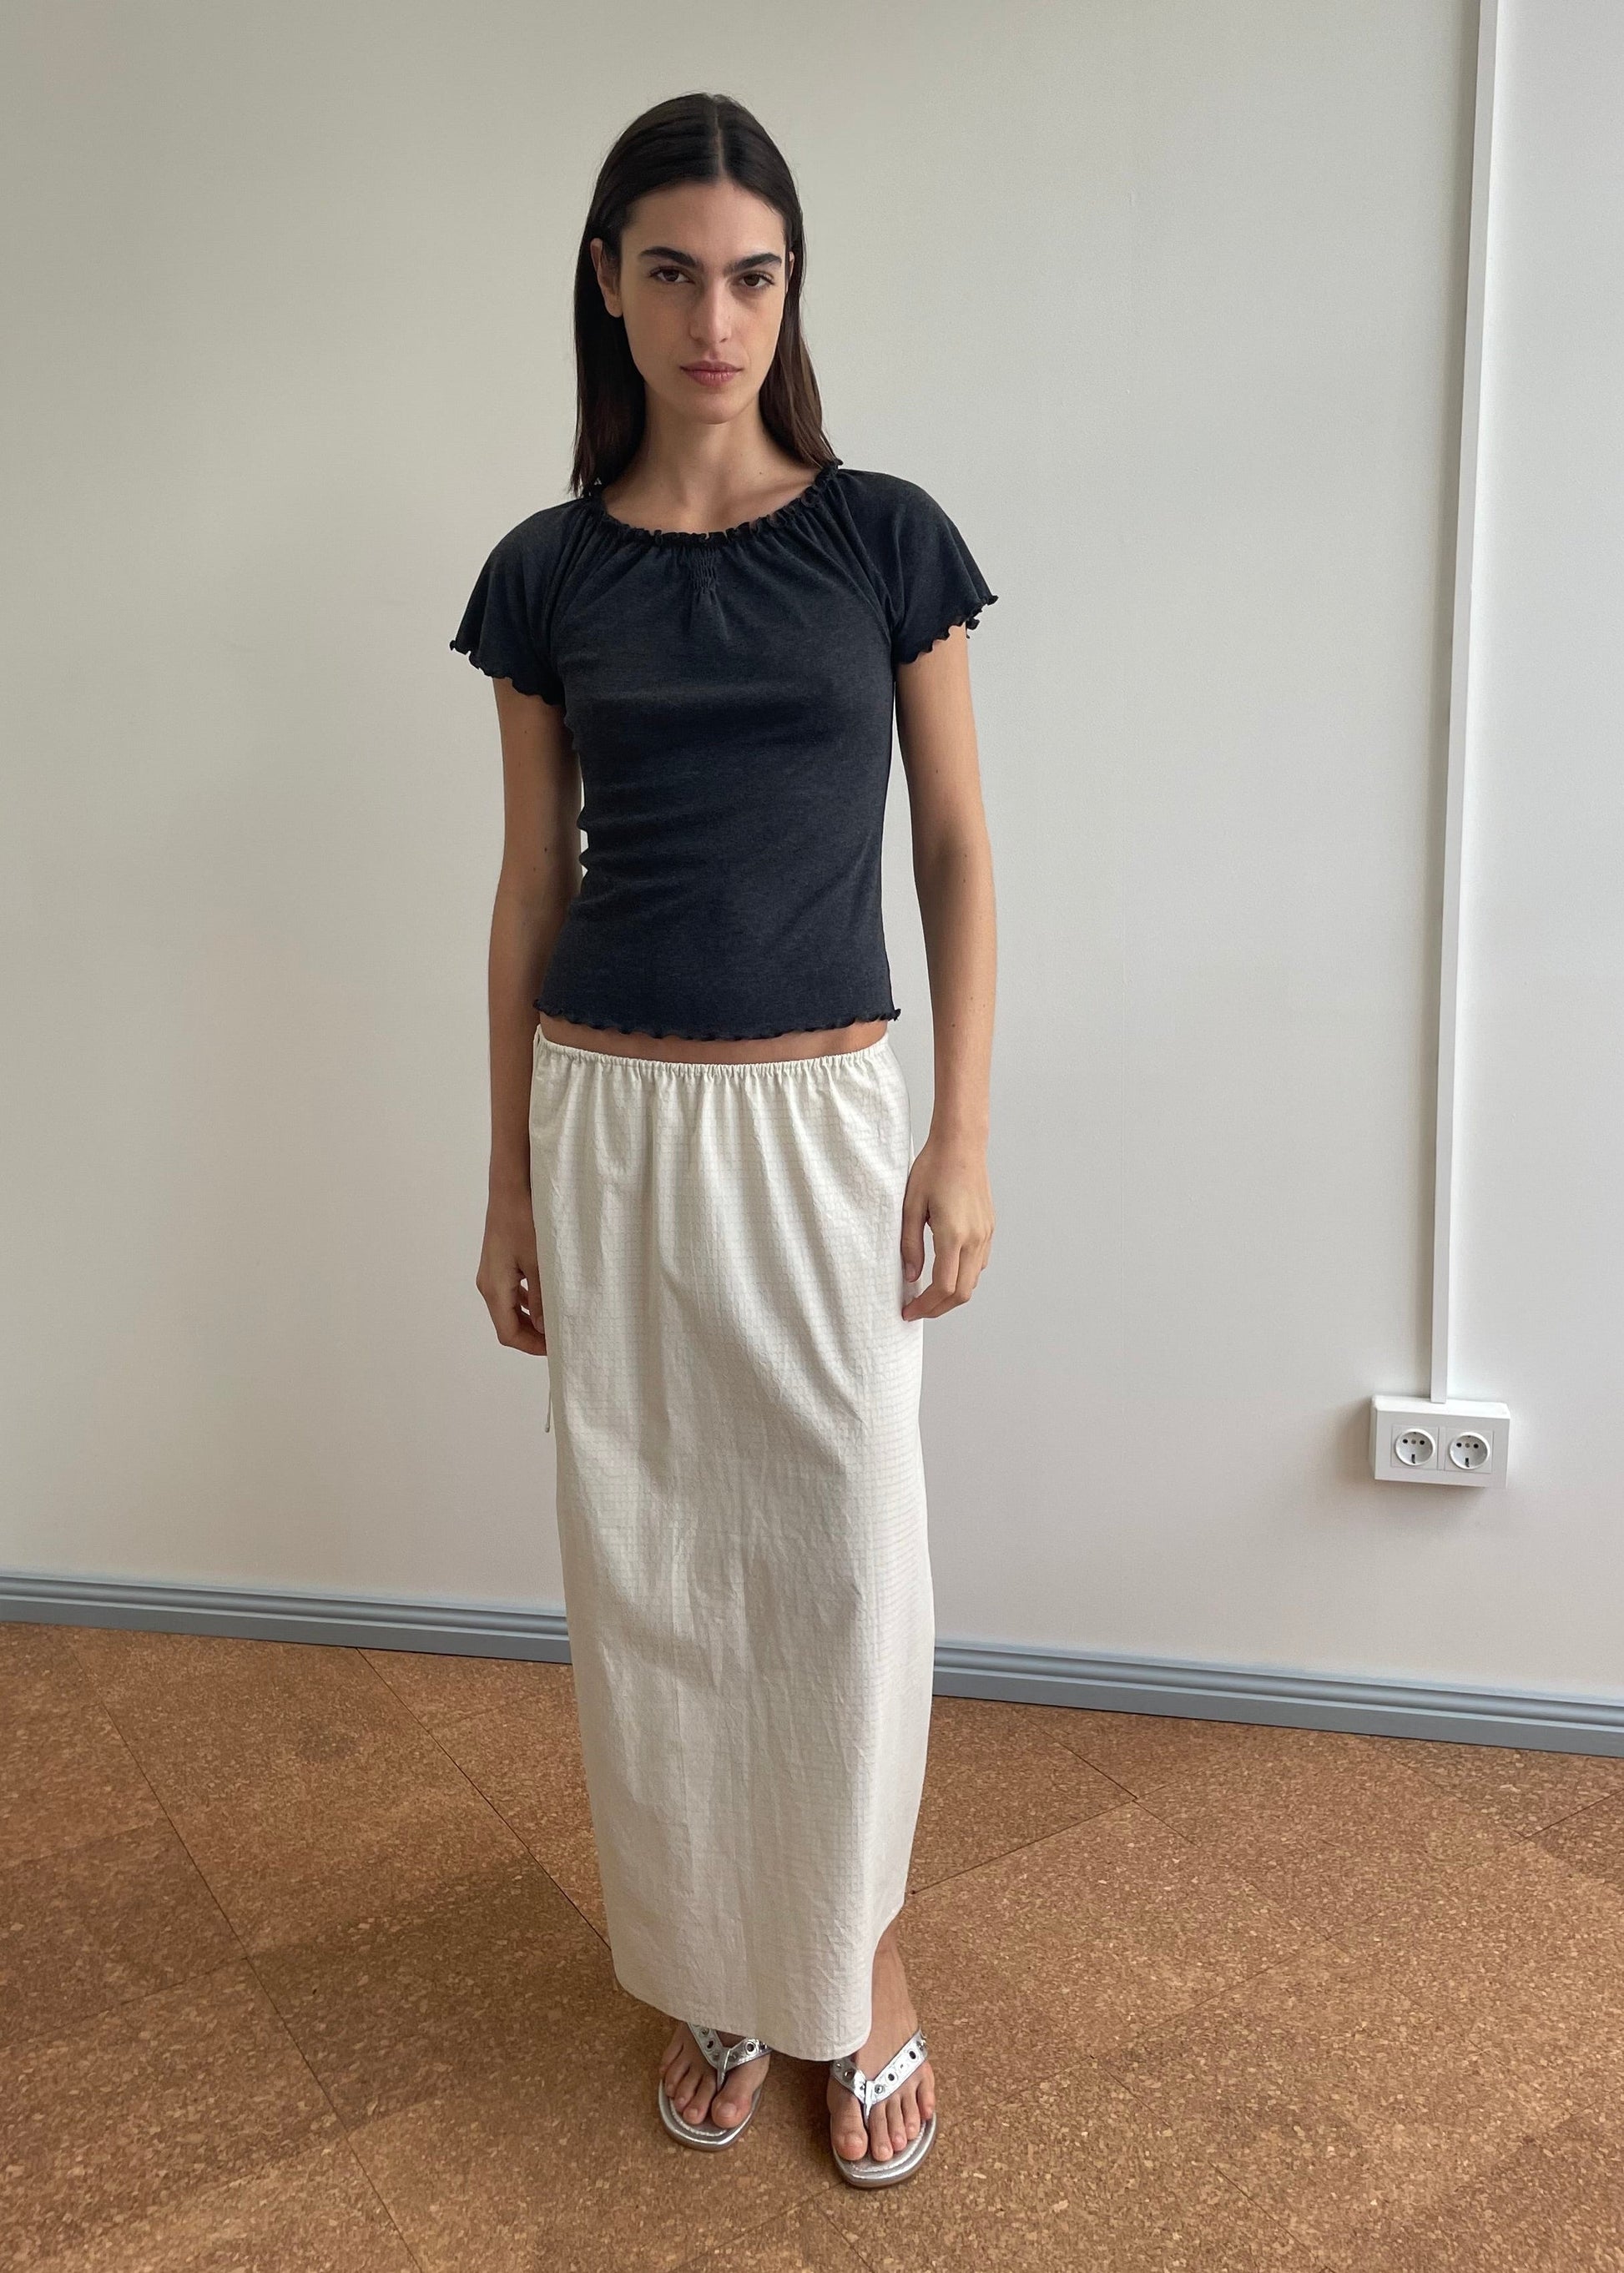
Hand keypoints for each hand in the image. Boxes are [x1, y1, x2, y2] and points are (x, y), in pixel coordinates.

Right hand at [477, 1187, 547, 1354]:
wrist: (510, 1188)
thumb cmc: (524, 1221)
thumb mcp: (540, 1262)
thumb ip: (543, 1299)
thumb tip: (546, 1329)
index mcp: (494, 1288)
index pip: (508, 1333)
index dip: (532, 1346)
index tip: (557, 1347)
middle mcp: (488, 1284)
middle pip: (508, 1323)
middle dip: (533, 1335)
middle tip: (561, 1337)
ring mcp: (493, 1273)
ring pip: (510, 1308)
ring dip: (532, 1319)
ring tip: (558, 1321)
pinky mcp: (500, 1262)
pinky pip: (512, 1292)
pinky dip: (529, 1303)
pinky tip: (548, 1299)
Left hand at [900, 1132, 993, 1319]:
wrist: (962, 1145)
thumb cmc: (933, 1168)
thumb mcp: (911, 1206)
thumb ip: (910, 1244)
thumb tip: (911, 1277)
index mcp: (953, 1235)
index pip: (944, 1287)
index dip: (926, 1306)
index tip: (908, 1311)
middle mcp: (974, 1239)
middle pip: (963, 1292)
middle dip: (939, 1308)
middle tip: (917, 1310)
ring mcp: (985, 1234)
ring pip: (974, 1281)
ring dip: (952, 1294)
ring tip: (929, 1295)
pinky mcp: (989, 1228)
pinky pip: (979, 1264)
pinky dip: (964, 1277)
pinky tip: (946, 1272)